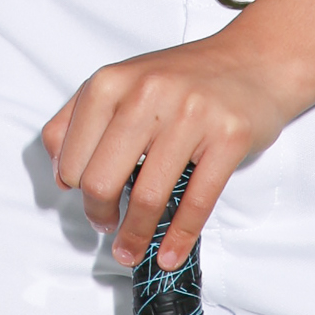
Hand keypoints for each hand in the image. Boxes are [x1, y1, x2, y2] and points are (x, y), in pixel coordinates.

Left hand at [42, 26, 299, 271]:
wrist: (255, 60)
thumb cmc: (185, 77)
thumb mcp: (125, 80)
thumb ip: (83, 117)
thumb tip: (59, 175)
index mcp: (113, 82)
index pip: (70, 153)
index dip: (72, 185)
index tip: (82, 198)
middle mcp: (147, 94)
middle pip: (101, 179)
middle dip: (98, 214)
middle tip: (105, 226)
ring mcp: (191, 115)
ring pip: (147, 196)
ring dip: (134, 236)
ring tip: (129, 251)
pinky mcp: (228, 137)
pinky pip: (196, 201)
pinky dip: (178, 238)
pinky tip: (169, 254)